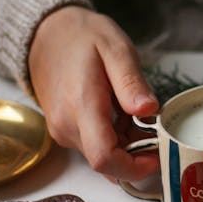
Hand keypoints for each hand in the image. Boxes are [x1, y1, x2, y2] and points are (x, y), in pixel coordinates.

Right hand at [28, 6, 159, 184]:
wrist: (45, 34)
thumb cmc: (82, 37)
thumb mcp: (115, 48)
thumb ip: (131, 82)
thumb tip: (149, 111)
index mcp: (82, 106)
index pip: (104, 158)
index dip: (134, 168)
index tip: (157, 155)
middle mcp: (67, 125)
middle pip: (107, 162)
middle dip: (136, 154)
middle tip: (155, 127)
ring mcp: (62, 130)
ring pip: (102, 155)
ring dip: (127, 143)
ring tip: (136, 111)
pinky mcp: (63, 130)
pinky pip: (94, 145)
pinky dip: (114, 137)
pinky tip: (121, 112)